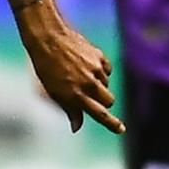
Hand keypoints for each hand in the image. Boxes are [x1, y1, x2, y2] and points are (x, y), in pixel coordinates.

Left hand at [15, 0, 122, 134]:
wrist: (48, 39)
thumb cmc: (46, 68)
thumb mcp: (53, 92)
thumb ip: (69, 110)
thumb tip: (77, 127)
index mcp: (75, 95)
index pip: (99, 114)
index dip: (112, 123)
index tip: (121, 129)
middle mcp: (88, 84)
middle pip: (109, 101)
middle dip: (104, 102)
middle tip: (91, 96)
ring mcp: (95, 70)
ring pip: (107, 85)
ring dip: (98, 84)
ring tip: (79, 74)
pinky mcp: (100, 57)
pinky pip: (107, 70)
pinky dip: (100, 71)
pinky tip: (86, 65)